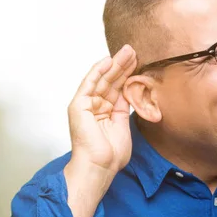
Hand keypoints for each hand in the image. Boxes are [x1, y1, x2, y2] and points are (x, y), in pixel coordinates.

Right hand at [67, 45, 136, 174]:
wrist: (100, 166)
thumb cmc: (111, 154)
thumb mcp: (123, 125)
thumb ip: (125, 108)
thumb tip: (130, 92)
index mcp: (105, 112)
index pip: (117, 88)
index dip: (127, 75)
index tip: (138, 62)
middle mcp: (94, 106)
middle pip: (110, 81)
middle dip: (122, 65)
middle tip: (134, 50)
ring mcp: (85, 105)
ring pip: (102, 79)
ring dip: (114, 64)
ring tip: (127, 51)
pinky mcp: (78, 105)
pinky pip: (89, 84)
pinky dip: (98, 71)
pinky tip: (109, 61)